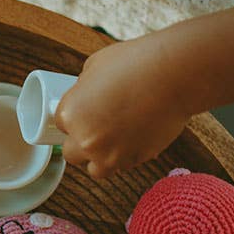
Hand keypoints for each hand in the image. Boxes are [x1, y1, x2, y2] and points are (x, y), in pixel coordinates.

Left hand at [55, 37, 191, 177]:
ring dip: (101, 157)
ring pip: (96, 169)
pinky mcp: (136, 160)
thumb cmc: (135, 63)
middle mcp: (86, 139)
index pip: (60, 124)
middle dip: (82, 141)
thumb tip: (84, 96)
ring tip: (115, 139)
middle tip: (99, 127)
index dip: (74, 117)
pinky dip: (126, 157)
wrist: (173, 75)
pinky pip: (123, 166)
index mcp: (70, 114)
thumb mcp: (94, 66)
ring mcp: (111, 154)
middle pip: (72, 153)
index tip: (86, 112)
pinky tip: (135, 137)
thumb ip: (82, 88)